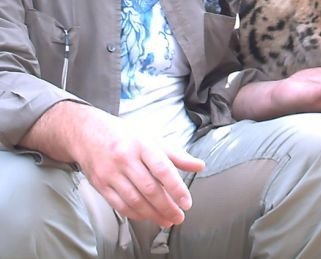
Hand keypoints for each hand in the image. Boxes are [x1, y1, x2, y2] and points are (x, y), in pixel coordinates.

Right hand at [70, 107, 204, 227]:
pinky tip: (147, 217)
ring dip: (152, 214)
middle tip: (179, 217)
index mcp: (142, 145)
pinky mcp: (100, 185)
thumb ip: (176, 155)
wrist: (88, 133)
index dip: (176, 188)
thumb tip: (199, 166)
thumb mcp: (153, 139)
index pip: (162, 169)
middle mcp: (126, 159)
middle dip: (166, 206)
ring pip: (134, 200)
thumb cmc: (125, 136)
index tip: (186, 202)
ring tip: (166, 221)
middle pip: (149, 188)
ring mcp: (111, 173)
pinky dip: (135, 214)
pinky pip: (119, 205)